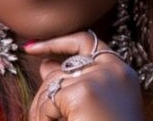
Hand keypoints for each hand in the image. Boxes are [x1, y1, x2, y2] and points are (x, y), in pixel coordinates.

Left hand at [25, 30, 145, 120]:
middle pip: (62, 68)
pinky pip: (49, 102)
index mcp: (121, 73)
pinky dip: (44, 119)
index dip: (57, 42)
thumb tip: (45, 65)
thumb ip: (72, 83)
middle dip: (43, 91)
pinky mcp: (84, 92)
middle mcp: (114, 69)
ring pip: (52, 85)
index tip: (31, 48)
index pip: (86, 40)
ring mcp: (99, 77)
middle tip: (38, 116)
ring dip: (41, 111)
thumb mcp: (92, 106)